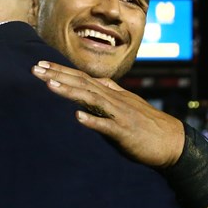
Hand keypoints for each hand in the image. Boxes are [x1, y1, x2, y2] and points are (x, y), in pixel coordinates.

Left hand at [31, 61, 184, 168]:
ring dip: (69, 91)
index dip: (61, 70)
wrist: (172, 142)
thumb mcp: (127, 104)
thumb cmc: (146, 125)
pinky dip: (92, 121)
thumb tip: (94, 83)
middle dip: (58, 75)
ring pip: (91, 99)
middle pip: (82, 83)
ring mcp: (119, 114)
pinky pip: (107, 126)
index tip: (41, 64)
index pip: (82, 78)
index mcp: (112, 94)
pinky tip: (77, 117)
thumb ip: (110, 93)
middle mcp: (114, 100)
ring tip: (49, 85)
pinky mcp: (124, 131)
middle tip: (34, 69)